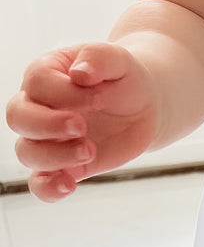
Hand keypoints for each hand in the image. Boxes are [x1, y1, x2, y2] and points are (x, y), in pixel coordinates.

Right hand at [5, 42, 158, 202]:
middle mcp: (39, 108)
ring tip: (90, 150)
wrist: (143, 105)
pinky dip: (48, 189)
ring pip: (27, 152)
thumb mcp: (117, 59)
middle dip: (47, 125)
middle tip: (82, 126)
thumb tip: (79, 74)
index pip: (37, 82)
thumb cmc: (123, 77)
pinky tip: (68, 186)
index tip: (97, 97)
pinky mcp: (64, 165)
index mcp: (46, 75)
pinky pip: (41, 183)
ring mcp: (48, 139)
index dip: (64, 92)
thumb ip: (97, 58)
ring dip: (54, 156)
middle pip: (18, 117)